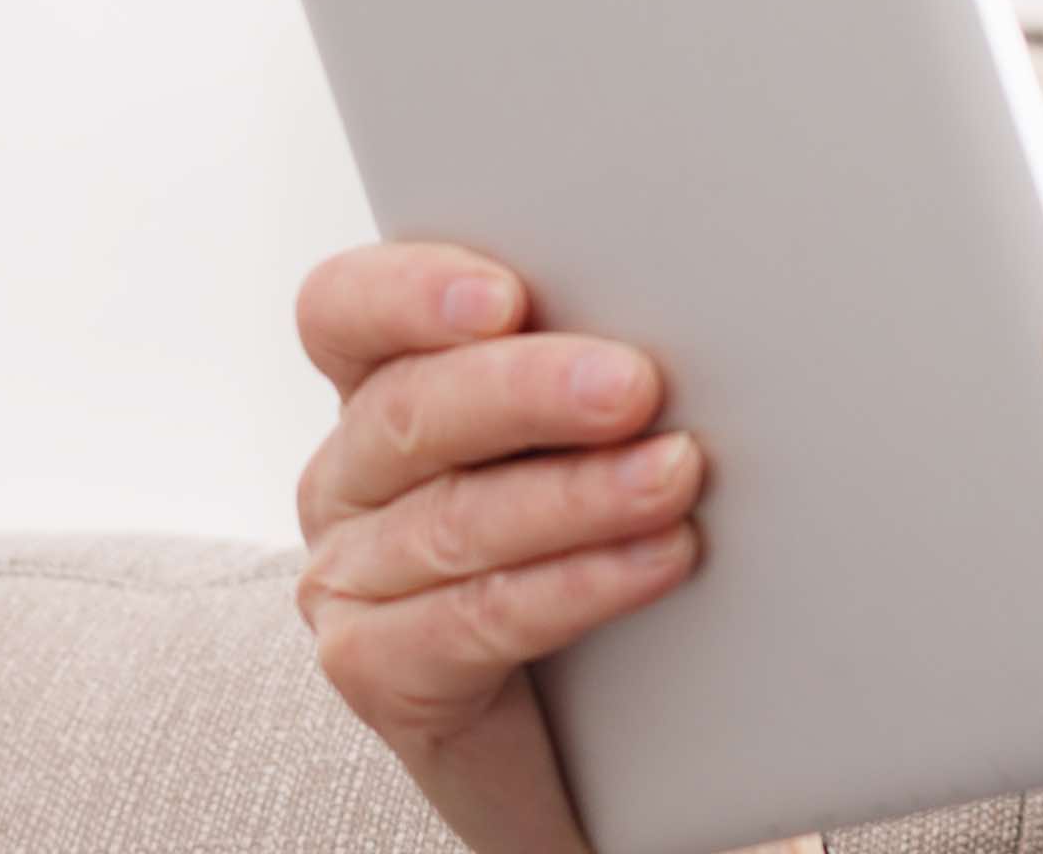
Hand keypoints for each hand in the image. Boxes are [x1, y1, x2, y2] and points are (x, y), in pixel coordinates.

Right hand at [287, 241, 709, 853]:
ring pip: (455, 520)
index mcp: (378, 389)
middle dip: (529, 391)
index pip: (348, 309)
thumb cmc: (589, 569)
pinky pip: (474, 618)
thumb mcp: (583, 448)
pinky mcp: (374, 668)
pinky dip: (574, 585)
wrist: (583, 749)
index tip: (507, 296)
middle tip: (634, 385)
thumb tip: (695, 316)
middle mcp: (347, 477)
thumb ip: (592, 382)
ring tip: (677, 475)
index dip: (410, 293)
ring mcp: (349, 578)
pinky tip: (655, 562)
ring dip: (576, 494)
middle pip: (410, 410)